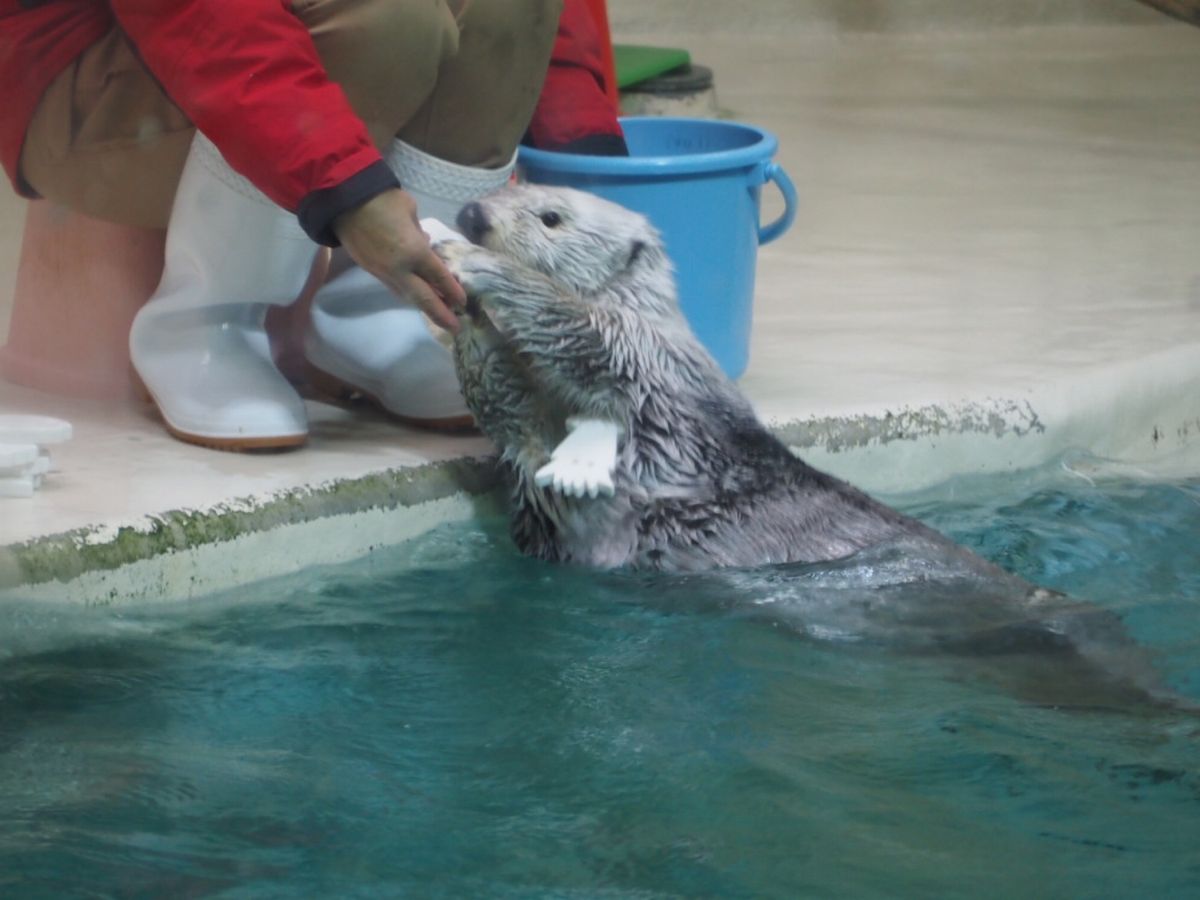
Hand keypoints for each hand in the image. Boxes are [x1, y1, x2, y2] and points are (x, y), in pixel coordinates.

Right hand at [331, 189, 466, 331]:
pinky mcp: (370, 270)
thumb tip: (424, 243)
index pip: (439, 277)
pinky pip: (393, 286)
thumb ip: (419, 233)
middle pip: (423, 298)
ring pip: (406, 295)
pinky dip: (407, 292)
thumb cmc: (383, 200)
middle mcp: (399, 269)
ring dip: (422, 304)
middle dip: (440, 314)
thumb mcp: (410, 211)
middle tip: (455, 329)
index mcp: (414, 252)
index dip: (453, 290)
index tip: (463, 302)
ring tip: (437, 313)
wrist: (342, 202)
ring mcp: (383, 272)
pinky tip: (415, 293)